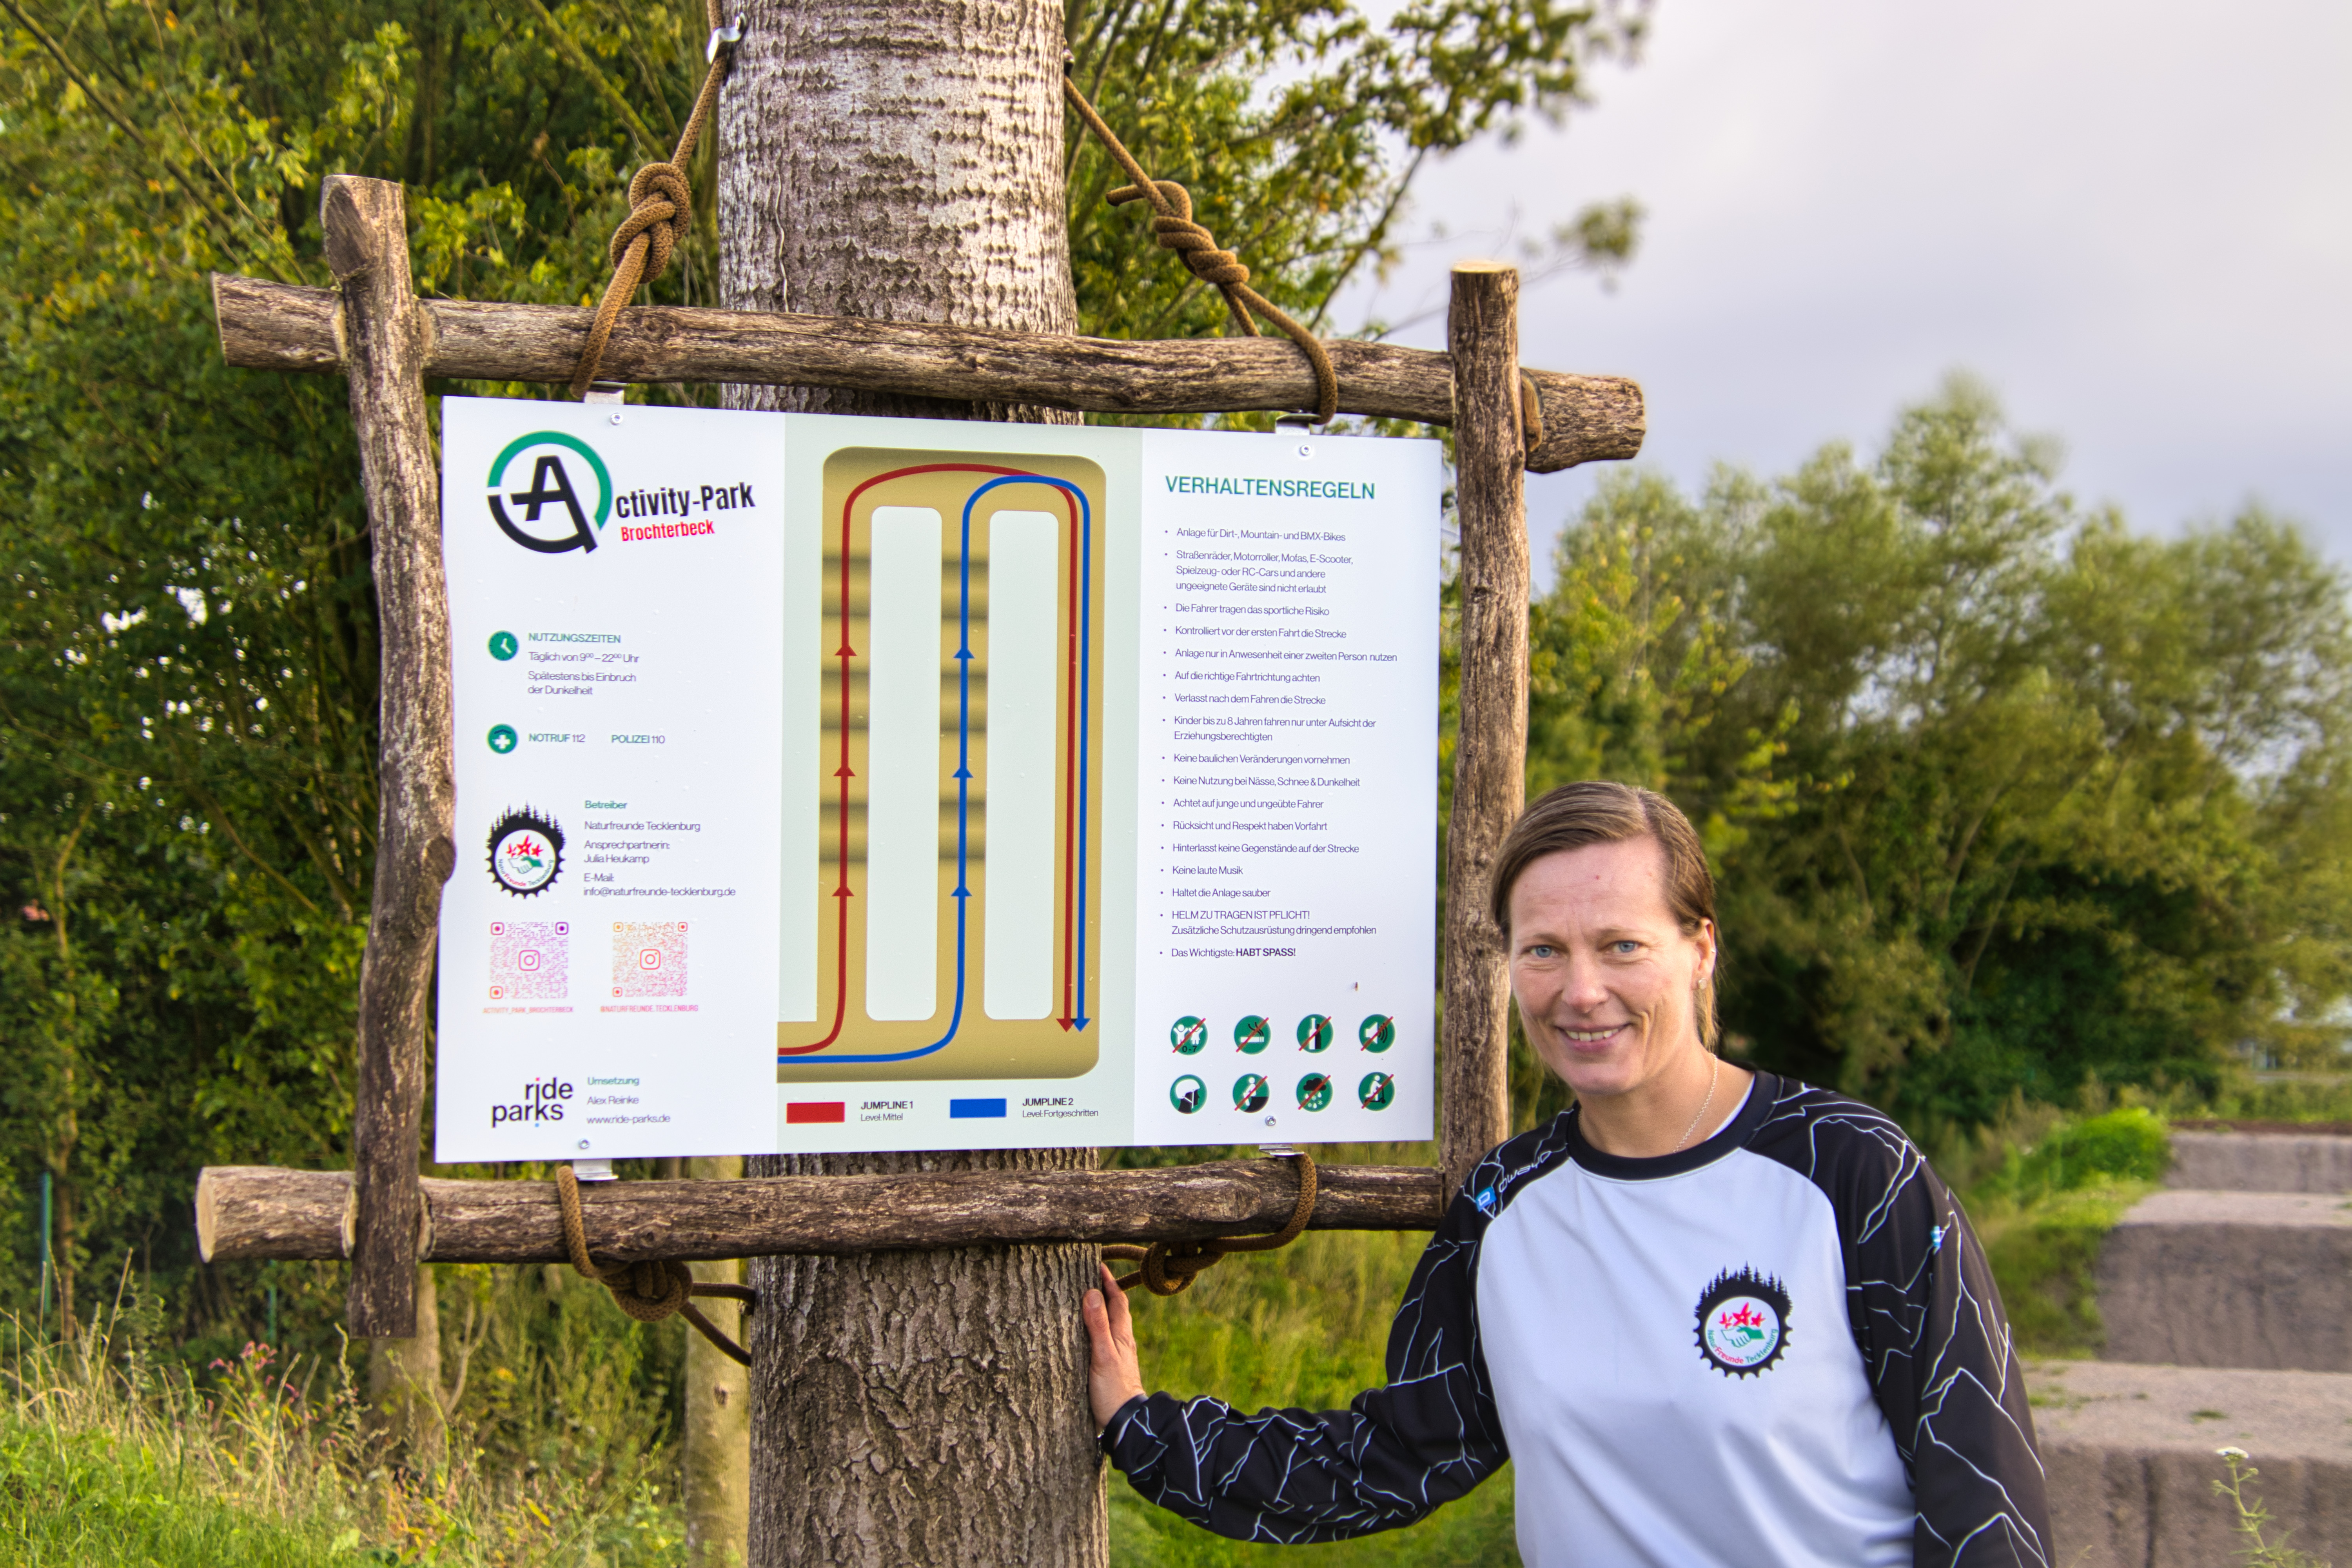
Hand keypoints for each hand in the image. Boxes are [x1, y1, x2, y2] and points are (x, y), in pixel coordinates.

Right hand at [1082, 1262, 1146, 1430]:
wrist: (1124, 1422)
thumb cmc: (1113, 1390)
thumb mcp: (1102, 1355)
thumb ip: (1097, 1325)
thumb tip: (1091, 1293)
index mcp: (1122, 1335)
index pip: (1118, 1300)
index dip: (1109, 1282)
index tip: (1098, 1265)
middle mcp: (1122, 1341)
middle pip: (1116, 1310)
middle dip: (1106, 1291)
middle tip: (1091, 1276)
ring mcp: (1118, 1355)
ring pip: (1111, 1324)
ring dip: (1102, 1309)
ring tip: (1087, 1299)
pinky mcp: (1111, 1367)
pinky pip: (1105, 1338)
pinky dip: (1097, 1328)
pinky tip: (1088, 1333)